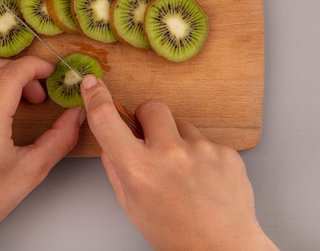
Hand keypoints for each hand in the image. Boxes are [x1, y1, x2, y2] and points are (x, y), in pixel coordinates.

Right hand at [81, 75, 278, 250]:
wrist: (224, 249)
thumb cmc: (175, 235)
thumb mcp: (132, 206)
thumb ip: (117, 170)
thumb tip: (110, 144)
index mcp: (139, 169)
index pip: (107, 120)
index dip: (96, 97)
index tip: (93, 85)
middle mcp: (170, 154)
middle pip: (151, 107)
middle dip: (148, 119)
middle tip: (153, 142)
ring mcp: (202, 150)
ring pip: (182, 124)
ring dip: (178, 140)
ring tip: (185, 172)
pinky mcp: (227, 152)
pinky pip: (207, 141)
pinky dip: (202, 155)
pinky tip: (205, 180)